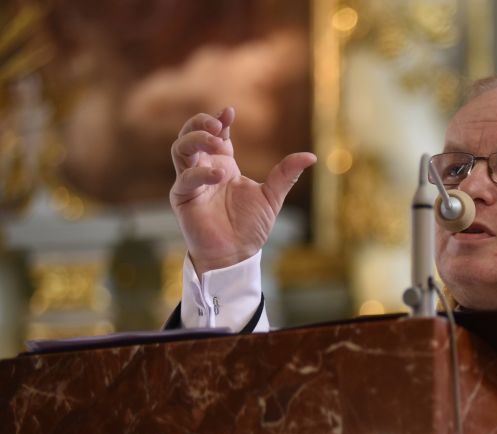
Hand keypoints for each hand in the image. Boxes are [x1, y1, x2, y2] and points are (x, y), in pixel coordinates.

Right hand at [169, 107, 316, 273]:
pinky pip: (185, 178)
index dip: (219, 121)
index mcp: (223, 165)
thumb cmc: (250, 227)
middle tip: (218, 124)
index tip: (229, 112)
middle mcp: (204, 169)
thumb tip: (312, 156)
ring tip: (217, 142)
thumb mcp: (271, 197)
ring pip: (180, 149)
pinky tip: (220, 175)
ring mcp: (191, 182)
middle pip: (191, 134)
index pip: (215, 134)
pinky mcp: (183, 198)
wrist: (237, 254)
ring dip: (195, 140)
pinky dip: (200, 173)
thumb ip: (286, 175)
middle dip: (200, 124)